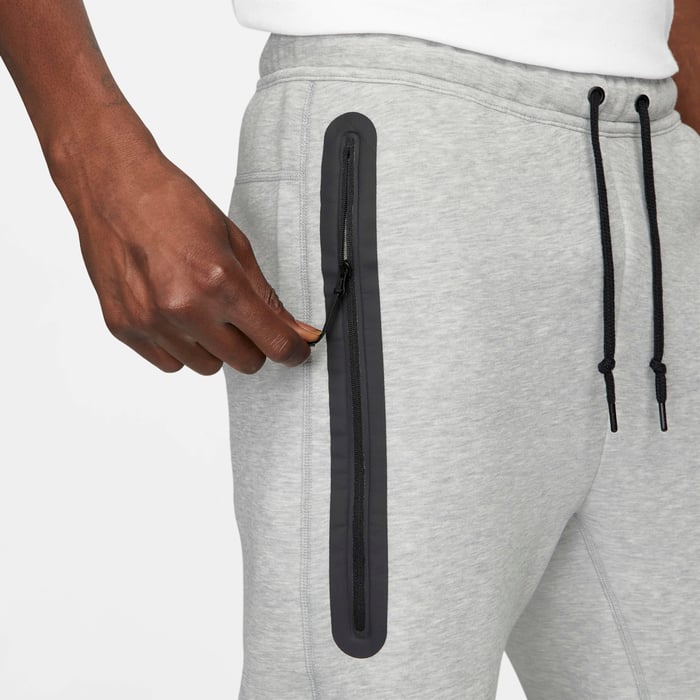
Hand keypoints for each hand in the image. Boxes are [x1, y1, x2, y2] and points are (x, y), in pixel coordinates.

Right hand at [48, 129, 321, 374]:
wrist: (112, 186)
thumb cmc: (174, 205)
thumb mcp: (235, 243)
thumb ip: (266, 296)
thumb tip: (296, 332)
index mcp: (219, 282)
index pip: (274, 343)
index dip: (292, 350)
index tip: (295, 349)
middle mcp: (184, 309)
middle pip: (245, 362)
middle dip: (252, 344)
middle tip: (241, 317)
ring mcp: (151, 322)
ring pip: (207, 367)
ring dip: (213, 346)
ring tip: (199, 306)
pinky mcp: (124, 328)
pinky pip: (170, 363)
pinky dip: (179, 346)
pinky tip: (172, 312)